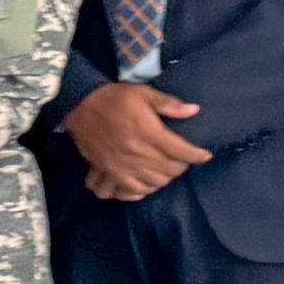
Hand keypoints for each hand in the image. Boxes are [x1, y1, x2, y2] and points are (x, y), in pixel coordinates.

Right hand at [65, 81, 210, 203]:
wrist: (79, 106)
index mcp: (149, 133)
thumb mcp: (142, 93)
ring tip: (167, 168)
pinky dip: (145, 189)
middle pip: (171, 170)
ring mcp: (123, 165)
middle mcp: (138, 153)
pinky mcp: (110, 171)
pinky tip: (148, 181)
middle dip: (182, 166)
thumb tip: (194, 110)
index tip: (204, 155)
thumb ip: (168, 104)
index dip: (198, 155)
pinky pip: (132, 190)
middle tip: (183, 159)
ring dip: (166, 177)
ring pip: (155, 182)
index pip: (182, 151)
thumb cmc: (113, 98)